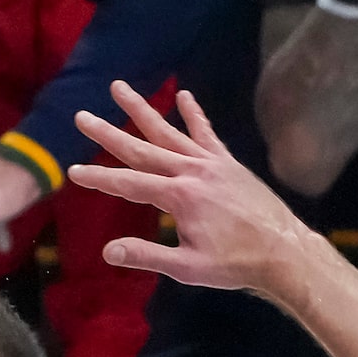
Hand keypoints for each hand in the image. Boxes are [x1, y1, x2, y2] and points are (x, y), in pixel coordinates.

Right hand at [71, 81, 323, 295]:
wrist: (284, 251)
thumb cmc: (236, 264)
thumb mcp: (188, 268)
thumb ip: (148, 255)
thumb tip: (108, 252)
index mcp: (181, 197)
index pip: (129, 183)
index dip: (99, 178)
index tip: (73, 171)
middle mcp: (193, 172)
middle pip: (142, 148)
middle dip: (108, 133)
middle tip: (82, 116)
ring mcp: (212, 164)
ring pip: (169, 132)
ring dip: (141, 110)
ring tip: (119, 88)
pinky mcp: (227, 163)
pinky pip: (207, 134)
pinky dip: (194, 114)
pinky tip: (184, 95)